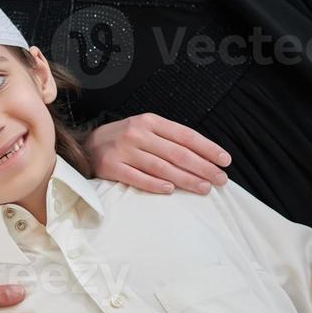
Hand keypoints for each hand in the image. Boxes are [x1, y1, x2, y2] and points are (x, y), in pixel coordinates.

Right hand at [83, 112, 231, 194]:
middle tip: (221, 179)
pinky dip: (154, 184)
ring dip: (186, 179)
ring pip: (161, 167)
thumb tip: (203, 156)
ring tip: (204, 188)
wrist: (86, 146)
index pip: (185, 135)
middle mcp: (137, 133)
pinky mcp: (111, 167)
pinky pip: (137, 178)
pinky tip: (170, 191)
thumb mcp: (145, 129)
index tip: (225, 160)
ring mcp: (123, 150)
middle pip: (177, 153)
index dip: (207, 148)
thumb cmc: (123, 140)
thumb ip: (168, 139)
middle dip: (203, 167)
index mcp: (150, 121)